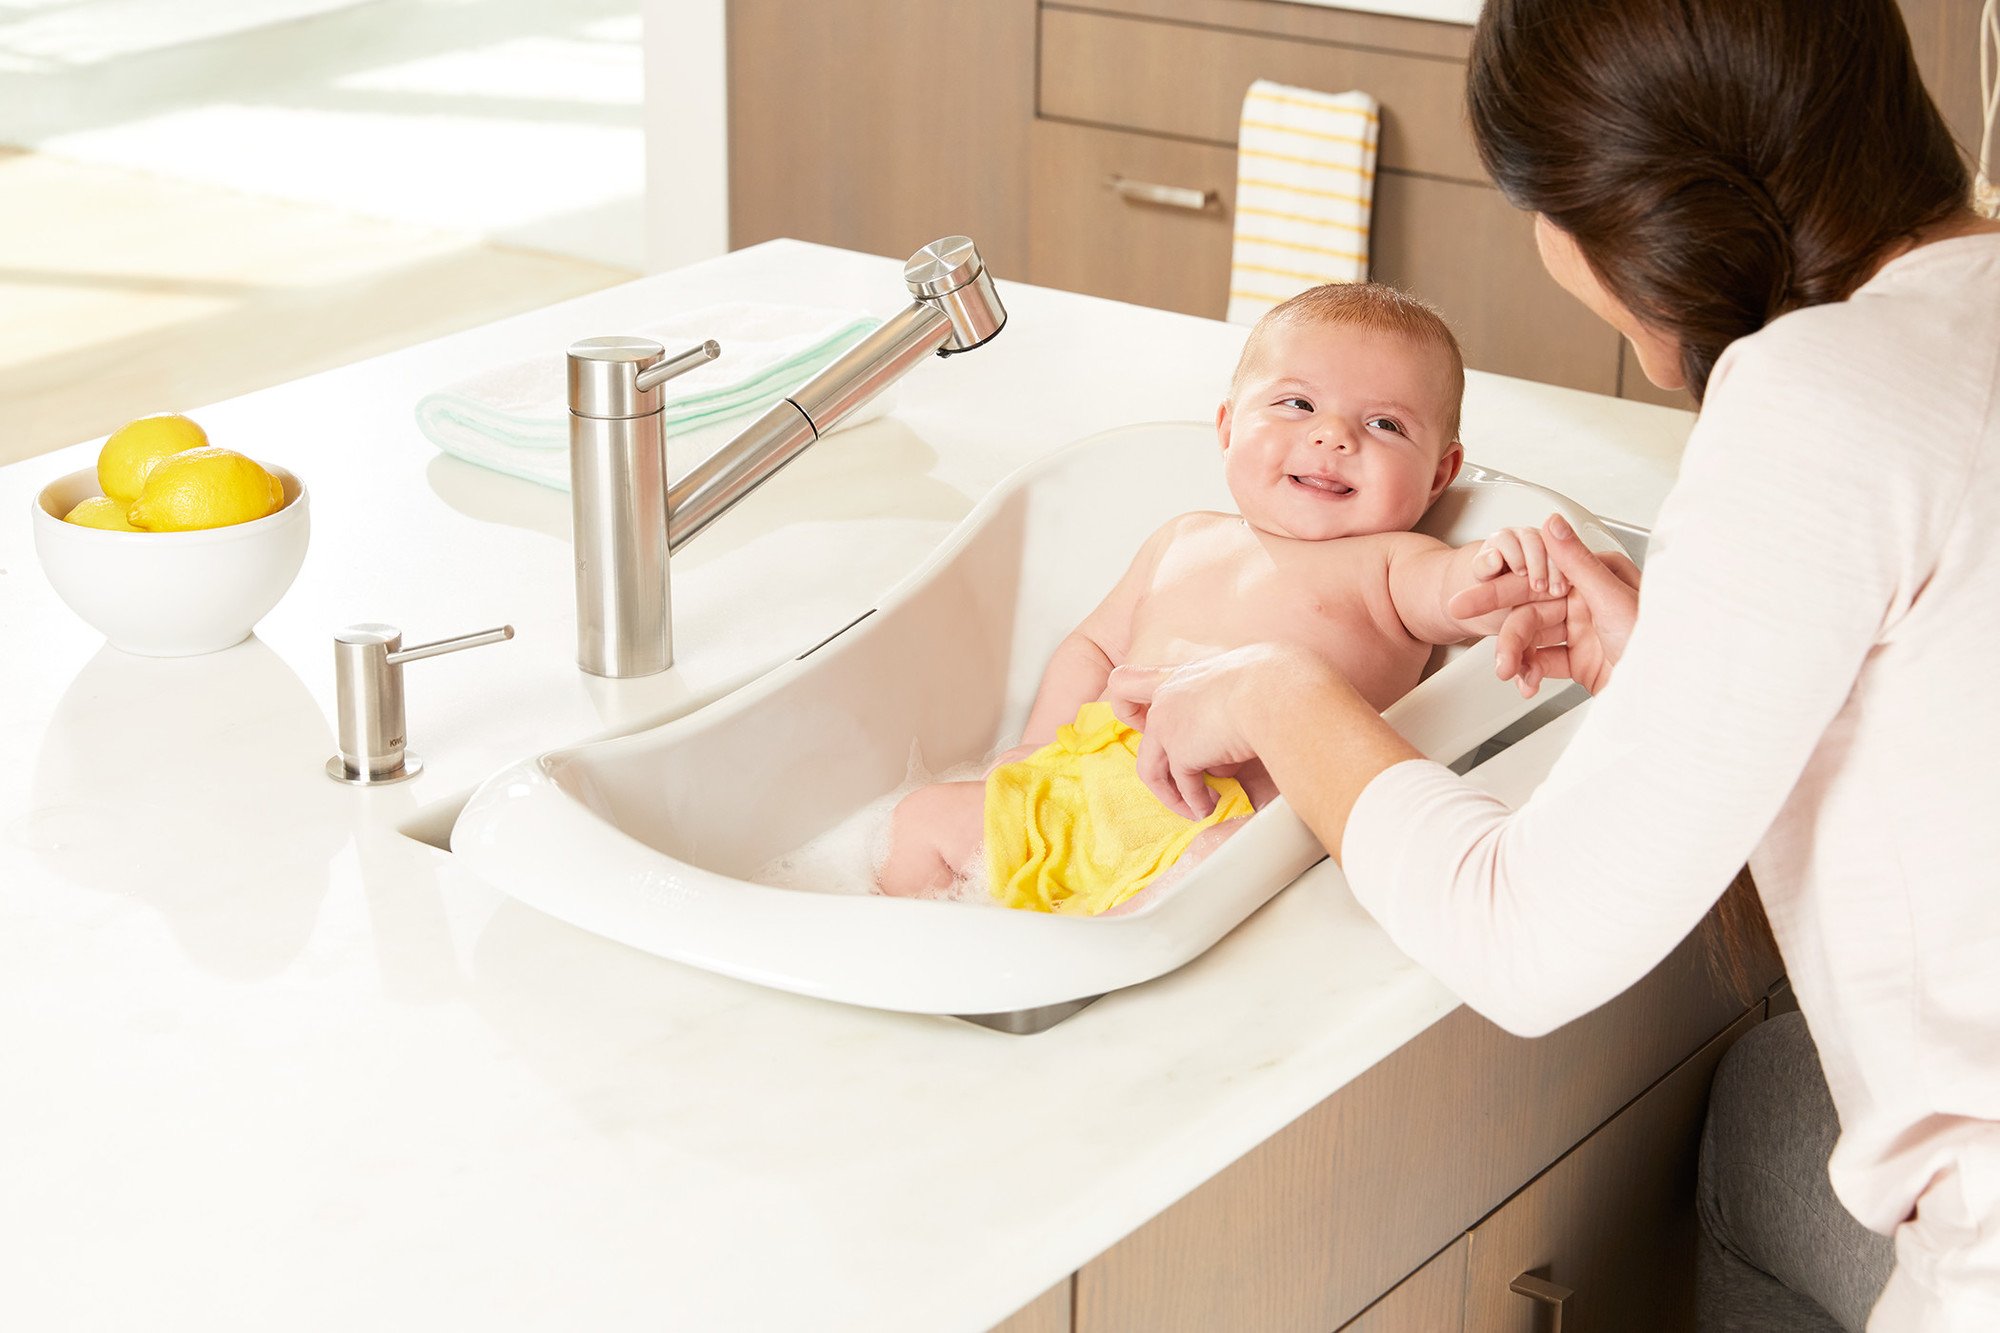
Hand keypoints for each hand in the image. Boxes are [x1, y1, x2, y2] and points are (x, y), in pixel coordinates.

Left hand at [1105, 644, 1302, 819]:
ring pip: (1151, 767)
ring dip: (1171, 792)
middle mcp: (1167, 696)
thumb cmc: (1277, 679)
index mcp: (1183, 675)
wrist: (1275, 690)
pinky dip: (1195, 801)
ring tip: (1195, 805)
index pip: (1129, 680)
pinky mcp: (1180, 753)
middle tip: (1172, 777)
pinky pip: (1183, 785)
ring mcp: (1167, 725)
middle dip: (1145, 745)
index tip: (1143, 720)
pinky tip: (1209, 808)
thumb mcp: (1248, 680)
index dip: (1128, 702)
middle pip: (1127, 716)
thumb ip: (1234, 706)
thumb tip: (1236, 742)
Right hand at [1469, 515, 1640, 696]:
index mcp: (1599, 578)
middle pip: (1532, 610)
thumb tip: (1554, 525)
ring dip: (1516, 654)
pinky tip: (1527, 679)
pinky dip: (1532, 671)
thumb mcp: (1613, 599)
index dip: (1502, 585)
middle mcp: (1590, 602)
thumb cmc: (1657, 645)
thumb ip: (1577, 563)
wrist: (1670, 692)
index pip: (1540, 579)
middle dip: (1501, 625)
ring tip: (1506, 670)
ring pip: (1535, 638)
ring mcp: (1585, 633)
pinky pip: (1547, 661)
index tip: (1472, 590)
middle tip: (1465, 625)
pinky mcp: (1582, 661)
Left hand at [1473, 522, 1567, 598]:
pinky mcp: (1562, 554)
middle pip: (1534, 540)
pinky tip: (1570, 586)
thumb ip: (1484, 567)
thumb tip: (1493, 557)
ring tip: (1555, 591)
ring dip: (1557, 569)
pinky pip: (1571, 556)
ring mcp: (1544, 544)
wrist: (1511, 597)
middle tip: (1538, 586)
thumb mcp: (1485, 577)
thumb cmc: (1496, 583)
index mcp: (1502, 539)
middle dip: (1538, 564)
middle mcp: (1523, 538)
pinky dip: (1572, 572)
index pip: (1507, 539)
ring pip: (1555, 547)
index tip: (1520, 572)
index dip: (1514, 554)